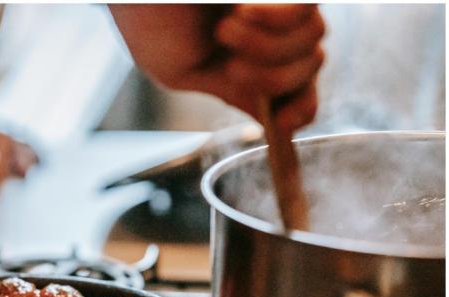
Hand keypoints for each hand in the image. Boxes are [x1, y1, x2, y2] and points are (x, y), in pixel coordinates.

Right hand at [110, 4, 324, 131]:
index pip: (297, 91)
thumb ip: (228, 92)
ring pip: (313, 44)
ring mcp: (278, 4)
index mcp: (243, 58)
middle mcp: (268, 31)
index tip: (279, 122)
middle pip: (310, 71)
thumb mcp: (179, 71)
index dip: (298, 112)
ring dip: (265, 48)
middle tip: (230, 65)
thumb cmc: (146, 15)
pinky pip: (306, 12)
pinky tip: (242, 9)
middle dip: (270, 80)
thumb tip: (269, 117)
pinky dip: (274, 19)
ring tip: (225, 29)